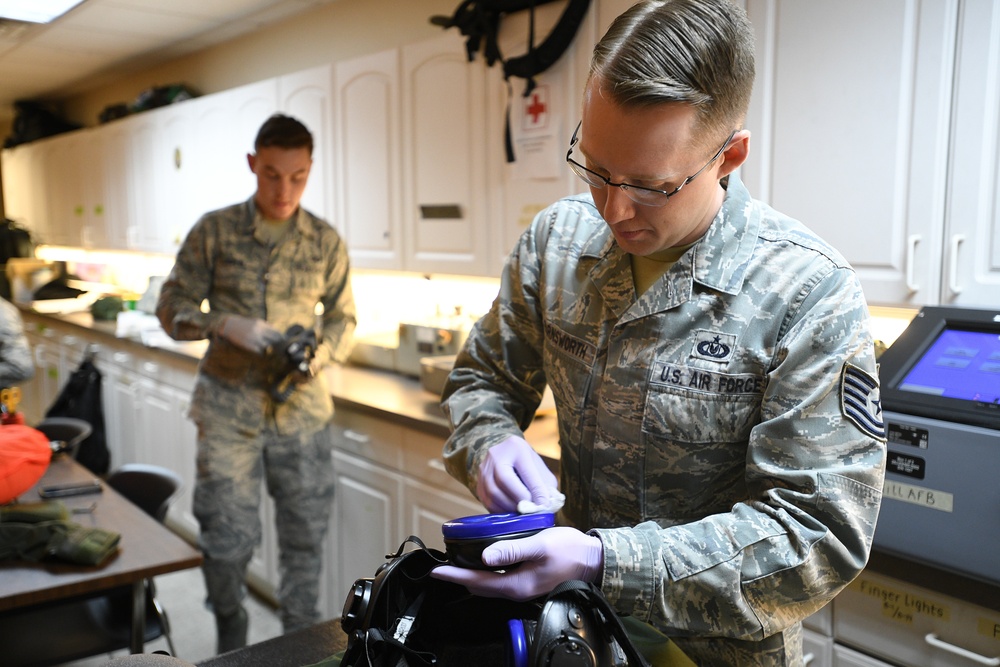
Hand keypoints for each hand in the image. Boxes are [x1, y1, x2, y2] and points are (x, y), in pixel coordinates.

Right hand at [216, 315, 283, 353]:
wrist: (229, 326)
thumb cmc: (243, 324)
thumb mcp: (255, 321)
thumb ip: (266, 325)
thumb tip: (276, 330)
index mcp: (261, 324)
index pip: (276, 332)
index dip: (281, 338)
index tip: (284, 341)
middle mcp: (258, 331)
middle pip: (273, 340)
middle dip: (275, 343)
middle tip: (276, 346)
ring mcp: (253, 339)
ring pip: (266, 346)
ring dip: (266, 347)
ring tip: (263, 346)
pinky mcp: (248, 345)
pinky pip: (259, 351)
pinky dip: (260, 351)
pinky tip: (257, 348)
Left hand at [431, 527, 602, 600]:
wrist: (592, 559)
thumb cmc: (570, 550)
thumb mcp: (539, 545)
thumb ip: (512, 550)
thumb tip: (485, 556)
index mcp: (516, 585)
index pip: (477, 582)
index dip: (455, 576)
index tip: (437, 571)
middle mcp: (516, 590)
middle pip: (479, 586)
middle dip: (459, 577)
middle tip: (442, 566)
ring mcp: (522, 587)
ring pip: (488, 584)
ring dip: (470, 575)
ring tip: (456, 563)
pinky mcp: (527, 581)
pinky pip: (499, 580)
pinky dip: (485, 573)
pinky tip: (483, 561)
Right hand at [477, 436, 559, 512]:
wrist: (505, 456)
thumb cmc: (526, 463)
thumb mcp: (538, 467)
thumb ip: (544, 485)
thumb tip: (544, 505)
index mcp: (515, 447)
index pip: (525, 470)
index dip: (536, 489)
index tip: (544, 504)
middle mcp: (495, 455)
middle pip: (504, 479)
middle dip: (519, 498)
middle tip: (531, 509)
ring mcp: (483, 469)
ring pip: (493, 492)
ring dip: (510, 507)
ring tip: (522, 512)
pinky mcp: (478, 483)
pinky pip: (487, 501)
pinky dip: (501, 511)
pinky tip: (511, 513)